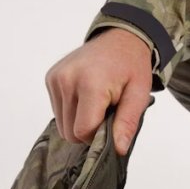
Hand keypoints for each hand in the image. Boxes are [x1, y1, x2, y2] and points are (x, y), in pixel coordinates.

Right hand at [44, 27, 153, 155]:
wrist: (120, 39)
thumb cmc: (131, 67)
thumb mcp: (138, 95)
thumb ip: (127, 123)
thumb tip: (118, 149)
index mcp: (90, 84)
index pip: (82, 131)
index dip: (97, 136)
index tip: (111, 123)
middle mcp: (67, 80)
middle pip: (69, 132)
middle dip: (88, 130)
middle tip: (106, 112)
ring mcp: (56, 78)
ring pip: (61, 125)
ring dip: (79, 121)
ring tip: (97, 103)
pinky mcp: (51, 78)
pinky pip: (58, 111)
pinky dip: (72, 111)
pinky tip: (86, 97)